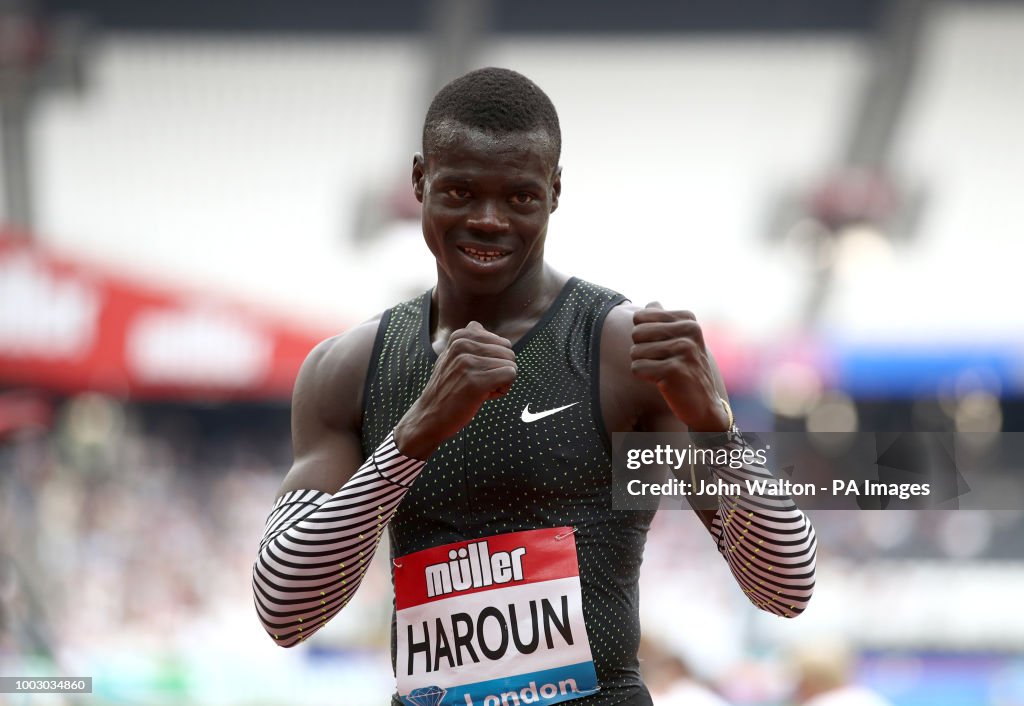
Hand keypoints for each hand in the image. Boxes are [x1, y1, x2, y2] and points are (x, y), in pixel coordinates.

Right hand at [395, 321, 516, 458]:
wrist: (430, 415)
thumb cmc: (447, 389)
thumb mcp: (450, 357)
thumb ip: (466, 341)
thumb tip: (477, 324)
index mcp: (460, 337)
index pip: (502, 343)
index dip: (495, 361)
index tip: (478, 373)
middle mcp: (463, 345)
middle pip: (509, 353)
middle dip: (501, 370)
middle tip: (482, 383)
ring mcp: (467, 362)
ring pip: (511, 365)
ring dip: (501, 382)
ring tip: (480, 390)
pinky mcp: (475, 380)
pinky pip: (510, 375)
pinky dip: (504, 389)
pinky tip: (486, 396)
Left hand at [630, 302, 729, 432]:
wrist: (704, 404)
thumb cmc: (686, 370)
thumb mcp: (680, 342)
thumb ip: (664, 321)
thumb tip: (652, 303)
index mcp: (688, 320)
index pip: (640, 317)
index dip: (643, 335)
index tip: (662, 347)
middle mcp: (689, 331)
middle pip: (636, 333)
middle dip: (641, 350)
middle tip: (662, 361)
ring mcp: (684, 349)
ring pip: (634, 351)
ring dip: (644, 365)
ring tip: (663, 372)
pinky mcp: (675, 369)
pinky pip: (637, 368)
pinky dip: (644, 377)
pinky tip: (662, 381)